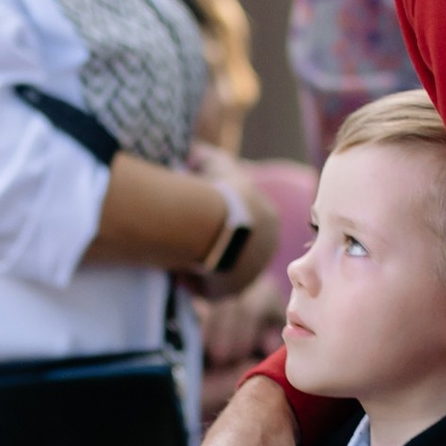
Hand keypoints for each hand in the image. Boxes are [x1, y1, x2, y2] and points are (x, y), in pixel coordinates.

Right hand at [183, 145, 280, 296]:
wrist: (220, 224)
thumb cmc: (220, 190)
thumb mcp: (215, 162)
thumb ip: (205, 157)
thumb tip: (193, 153)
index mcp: (268, 221)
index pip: (247, 223)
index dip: (220, 219)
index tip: (198, 215)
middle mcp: (266, 250)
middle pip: (237, 250)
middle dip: (213, 246)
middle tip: (186, 238)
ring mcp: (251, 274)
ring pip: (222, 271)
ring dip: (202, 265)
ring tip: (178, 256)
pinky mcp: (232, 291)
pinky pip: (210, 289)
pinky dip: (194, 282)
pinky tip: (178, 272)